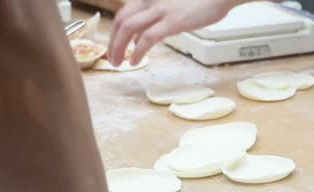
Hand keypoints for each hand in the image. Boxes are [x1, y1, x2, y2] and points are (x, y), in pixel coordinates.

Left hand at [108, 0, 239, 65]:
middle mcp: (152, 0)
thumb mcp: (173, 7)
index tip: (114, 46)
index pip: (124, 13)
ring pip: (129, 28)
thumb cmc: (201, 1)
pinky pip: (148, 38)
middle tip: (112, 58)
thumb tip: (143, 36)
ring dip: (119, 47)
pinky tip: (135, 61)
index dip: (115, 32)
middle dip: (112, 41)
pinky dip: (138, 51)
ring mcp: (162, 10)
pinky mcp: (173, 21)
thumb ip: (156, 18)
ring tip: (119, 63)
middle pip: (122, 20)